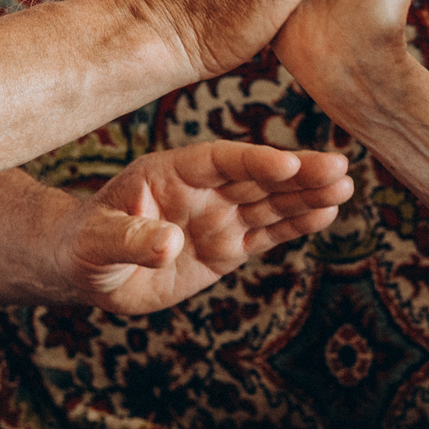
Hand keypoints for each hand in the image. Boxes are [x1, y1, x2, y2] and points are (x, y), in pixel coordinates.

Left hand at [57, 141, 353, 313]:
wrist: (85, 268)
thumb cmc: (83, 245)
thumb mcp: (96, 242)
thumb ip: (129, 238)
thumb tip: (168, 244)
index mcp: (171, 172)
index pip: (220, 161)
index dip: (254, 161)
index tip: (287, 163)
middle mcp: (202, 190)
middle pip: (258, 177)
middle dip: (299, 173)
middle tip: (341, 167)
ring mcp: (218, 217)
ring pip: (271, 203)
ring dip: (308, 196)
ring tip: (345, 187)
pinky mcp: (227, 248)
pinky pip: (267, 235)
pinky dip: (296, 226)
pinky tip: (326, 215)